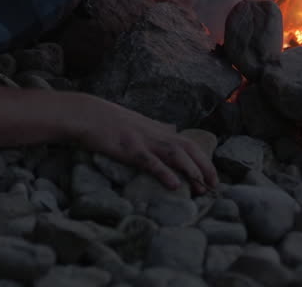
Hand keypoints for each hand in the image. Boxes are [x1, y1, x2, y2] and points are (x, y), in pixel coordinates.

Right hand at [68, 95, 218, 193]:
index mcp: (157, 130)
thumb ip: (155, 128)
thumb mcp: (137, 122)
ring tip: (201, 187)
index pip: (188, 143)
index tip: (212, 176)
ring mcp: (143, 140)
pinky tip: (174, 185)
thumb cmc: (109, 120)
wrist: (87, 113)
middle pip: (188, 148)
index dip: (203, 159)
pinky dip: (164, 172)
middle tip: (214, 186)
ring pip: (174, 154)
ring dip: (191, 170)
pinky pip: (150, 161)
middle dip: (204, 167)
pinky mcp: (129, 148)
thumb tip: (172, 130)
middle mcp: (155, 134)